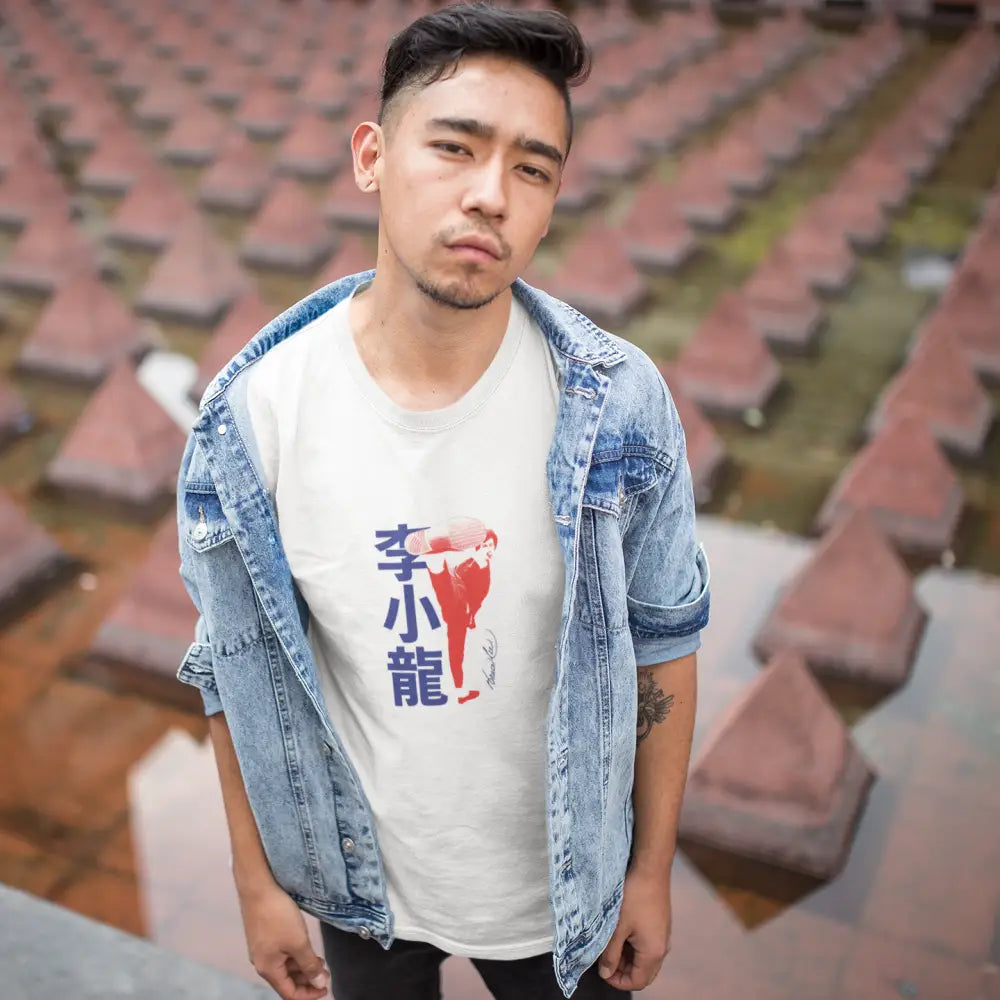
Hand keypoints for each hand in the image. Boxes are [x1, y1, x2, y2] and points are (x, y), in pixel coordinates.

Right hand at [239, 882, 329, 999]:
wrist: (259, 888)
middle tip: (326, 973)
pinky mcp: (264, 936)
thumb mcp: (298, 942)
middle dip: (307, 979)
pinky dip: (295, 955)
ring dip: (303, 966)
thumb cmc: (278, 916)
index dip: (308, 994)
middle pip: (287, 981)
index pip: (289, 993)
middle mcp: (262, 962)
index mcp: (268, 969)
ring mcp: (262, 949)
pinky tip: (307, 948)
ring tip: (320, 960)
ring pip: (285, 966)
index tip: (326, 989)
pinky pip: (282, 954)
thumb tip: (318, 983)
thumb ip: (309, 965)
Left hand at [597, 865, 671, 990]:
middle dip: (622, 971)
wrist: (651, 868)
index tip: (601, 970)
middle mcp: (662, 947)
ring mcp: (663, 935)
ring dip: (627, 957)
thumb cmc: (633, 896)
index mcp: (653, 952)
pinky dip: (633, 945)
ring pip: (645, 958)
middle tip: (604, 958)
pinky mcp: (661, 923)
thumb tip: (605, 973)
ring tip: (609, 943)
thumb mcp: (616, 927)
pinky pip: (648, 944)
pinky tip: (620, 931)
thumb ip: (610, 953)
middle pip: (643, 972)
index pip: (637, 982)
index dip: (617, 981)